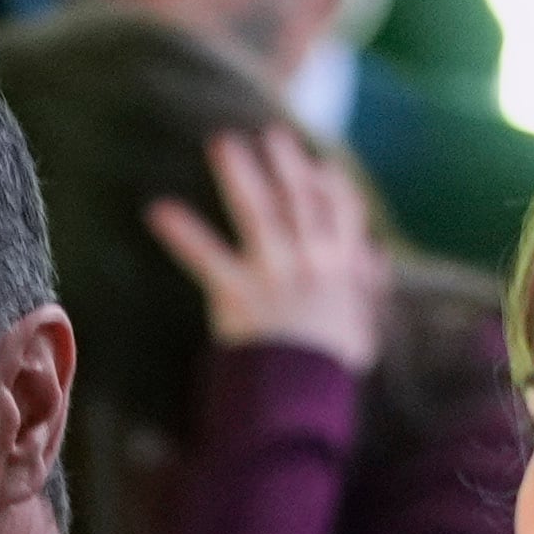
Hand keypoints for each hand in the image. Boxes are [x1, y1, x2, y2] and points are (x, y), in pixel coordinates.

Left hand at [147, 128, 392, 369]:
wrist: (303, 399)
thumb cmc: (329, 367)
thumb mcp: (362, 327)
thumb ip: (367, 286)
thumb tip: (375, 256)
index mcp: (340, 268)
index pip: (341, 215)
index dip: (330, 188)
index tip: (320, 165)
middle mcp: (309, 261)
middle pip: (299, 200)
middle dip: (286, 164)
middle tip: (271, 134)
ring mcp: (272, 273)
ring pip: (258, 213)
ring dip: (240, 175)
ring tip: (223, 144)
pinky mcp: (236, 292)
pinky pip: (205, 257)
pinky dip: (182, 233)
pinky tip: (158, 209)